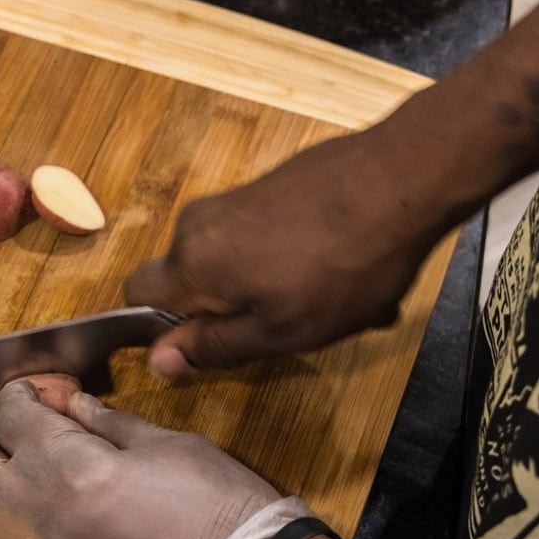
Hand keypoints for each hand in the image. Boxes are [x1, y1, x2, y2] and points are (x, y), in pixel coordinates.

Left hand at [0, 378, 280, 538]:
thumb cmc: (220, 509)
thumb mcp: (168, 445)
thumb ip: (110, 424)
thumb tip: (74, 407)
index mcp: (66, 469)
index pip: (10, 417)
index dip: (22, 391)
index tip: (46, 386)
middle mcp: (40, 514)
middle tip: (15, 412)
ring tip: (21, 455)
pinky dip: (10, 509)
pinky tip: (48, 492)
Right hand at [125, 127, 450, 374]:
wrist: (404, 177)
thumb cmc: (341, 267)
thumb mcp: (280, 331)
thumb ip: (214, 346)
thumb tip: (158, 361)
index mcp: (191, 262)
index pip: (135, 295)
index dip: (163, 327)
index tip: (210, 342)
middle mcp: (200, 222)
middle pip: (191, 278)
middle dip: (229, 309)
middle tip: (289, 326)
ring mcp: (237, 198)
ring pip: (234, 260)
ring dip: (271, 287)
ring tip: (331, 300)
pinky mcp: (272, 183)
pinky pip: (264, 235)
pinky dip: (294, 258)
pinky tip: (345, 268)